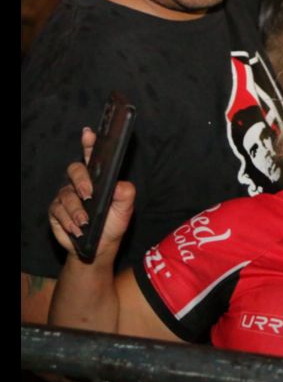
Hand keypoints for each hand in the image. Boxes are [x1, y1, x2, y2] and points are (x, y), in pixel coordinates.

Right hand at [48, 127, 134, 259]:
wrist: (99, 247)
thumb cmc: (113, 224)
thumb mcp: (125, 210)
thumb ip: (125, 195)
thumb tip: (120, 185)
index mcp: (98, 178)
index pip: (92, 156)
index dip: (90, 143)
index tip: (89, 133)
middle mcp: (80, 183)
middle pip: (75, 170)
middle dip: (81, 181)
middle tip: (89, 195)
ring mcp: (67, 196)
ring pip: (66, 195)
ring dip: (76, 210)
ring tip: (85, 223)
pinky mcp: (57, 211)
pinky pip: (58, 211)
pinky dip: (68, 221)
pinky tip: (77, 230)